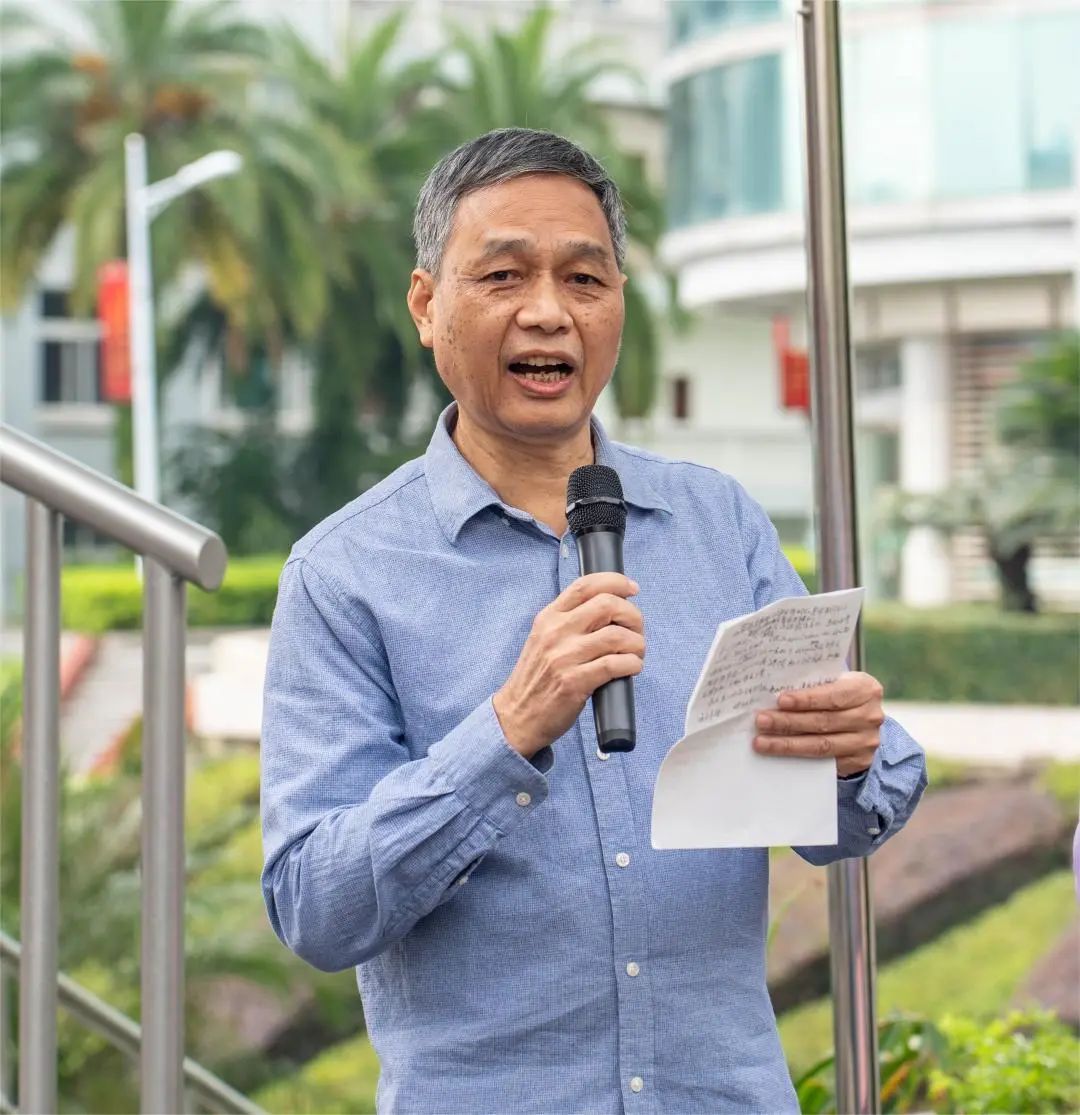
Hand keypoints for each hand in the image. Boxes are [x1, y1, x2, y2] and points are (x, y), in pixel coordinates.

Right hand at [493, 573, 644, 758]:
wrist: (517, 716)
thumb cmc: (537, 678)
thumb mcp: (544, 639)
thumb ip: (569, 621)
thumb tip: (610, 608)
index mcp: (549, 617)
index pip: (585, 585)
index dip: (615, 581)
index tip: (632, 589)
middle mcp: (556, 632)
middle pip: (607, 604)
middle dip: (633, 615)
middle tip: (636, 629)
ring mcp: (564, 657)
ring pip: (616, 636)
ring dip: (637, 644)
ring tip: (636, 653)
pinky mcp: (574, 682)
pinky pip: (615, 665)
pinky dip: (632, 664)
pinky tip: (632, 668)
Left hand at [753, 671, 884, 777]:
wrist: (863, 719)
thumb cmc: (839, 693)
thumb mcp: (835, 682)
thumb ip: (813, 685)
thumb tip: (772, 692)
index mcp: (865, 689)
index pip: (833, 696)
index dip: (806, 699)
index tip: (780, 700)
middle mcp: (870, 716)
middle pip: (824, 722)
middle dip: (788, 722)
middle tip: (761, 721)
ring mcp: (866, 741)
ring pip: (821, 745)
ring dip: (787, 744)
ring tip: (761, 741)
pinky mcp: (859, 761)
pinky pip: (824, 762)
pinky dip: (798, 758)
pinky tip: (778, 754)